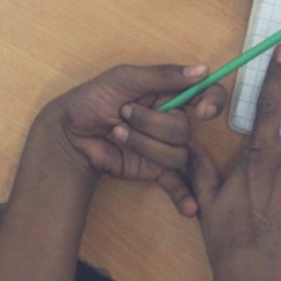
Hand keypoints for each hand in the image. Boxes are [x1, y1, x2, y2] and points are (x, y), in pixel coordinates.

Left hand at [34, 63, 227, 215]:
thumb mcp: (125, 78)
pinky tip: (189, 209)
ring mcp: (164, 147)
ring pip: (175, 154)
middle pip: (184, 129)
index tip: (203, 111)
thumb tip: (203, 70)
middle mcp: (171, 120)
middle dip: (152, 124)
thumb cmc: (93, 99)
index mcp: (169, 94)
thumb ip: (163, 75)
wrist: (68, 133)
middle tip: (124, 114)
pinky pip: (176, 184)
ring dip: (144, 145)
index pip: (207, 96)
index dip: (212, 102)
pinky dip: (183, 196)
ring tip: (118, 134)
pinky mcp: (154, 170)